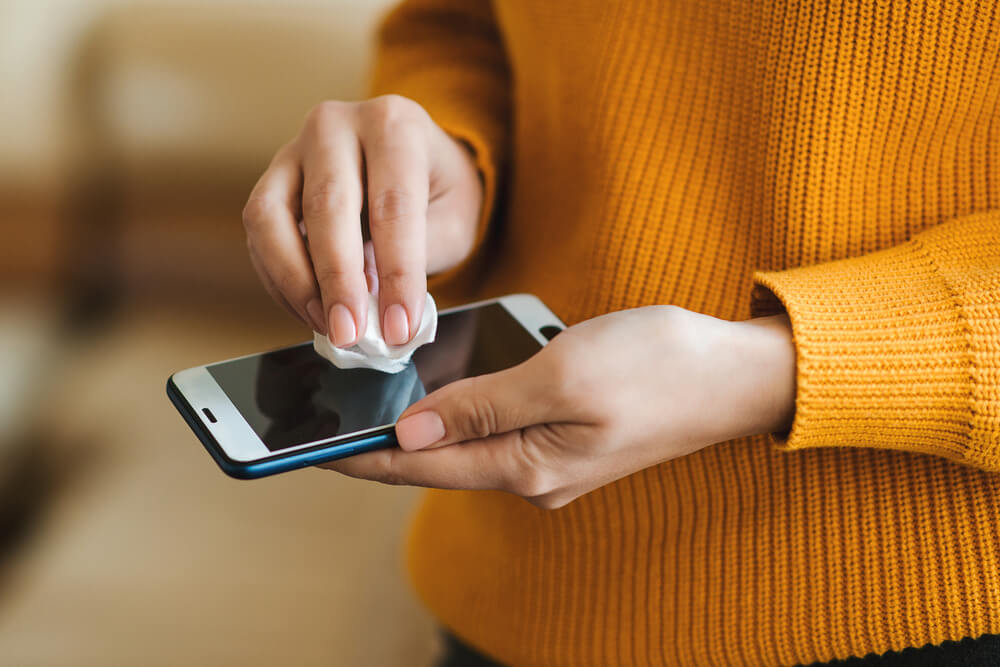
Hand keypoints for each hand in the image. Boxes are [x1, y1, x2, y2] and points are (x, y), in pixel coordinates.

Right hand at [243, 95, 482, 345]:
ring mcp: (294, 149)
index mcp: (394, 124)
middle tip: (351, 333)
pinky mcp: (270, 181)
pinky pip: (259, 234)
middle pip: (328, 205)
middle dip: (338, 280)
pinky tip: (311, 312)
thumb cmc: (437, 191)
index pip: (394, 204)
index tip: (399, 327)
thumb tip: (383, 309)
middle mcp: (336, 125)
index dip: (397, 273)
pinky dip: (281, 281)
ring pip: (272, 217)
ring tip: (328, 326)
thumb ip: (422, 255)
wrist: (414, 161)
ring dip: (296, 282)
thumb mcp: (454, 218)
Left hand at [323, 307, 796, 508]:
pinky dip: (456, 411)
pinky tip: (434, 393)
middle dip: (375, 441)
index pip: (418, 467)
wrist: (736, 373)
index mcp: (527, 468)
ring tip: (362, 404)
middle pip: (433, 462)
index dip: (356, 455)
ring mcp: (550, 458)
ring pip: (462, 444)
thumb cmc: (659, 366)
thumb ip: (483, 405)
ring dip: (413, 425)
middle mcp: (532, 474)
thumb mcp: (563, 374)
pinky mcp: (564, 436)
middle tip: (319, 417)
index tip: (302, 446)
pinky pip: (494, 428)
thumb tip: (409, 433)